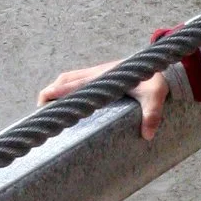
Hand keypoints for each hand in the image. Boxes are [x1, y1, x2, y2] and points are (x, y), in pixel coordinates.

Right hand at [39, 59, 169, 140]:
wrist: (160, 65)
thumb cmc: (156, 81)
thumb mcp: (156, 96)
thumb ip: (152, 114)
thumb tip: (147, 135)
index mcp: (104, 77)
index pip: (75, 84)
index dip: (58, 92)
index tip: (43, 102)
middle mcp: (97, 73)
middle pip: (66, 80)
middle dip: (50, 92)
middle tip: (41, 112)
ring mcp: (97, 73)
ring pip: (69, 78)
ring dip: (57, 90)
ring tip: (48, 109)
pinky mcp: (100, 75)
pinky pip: (76, 80)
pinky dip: (65, 88)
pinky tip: (65, 101)